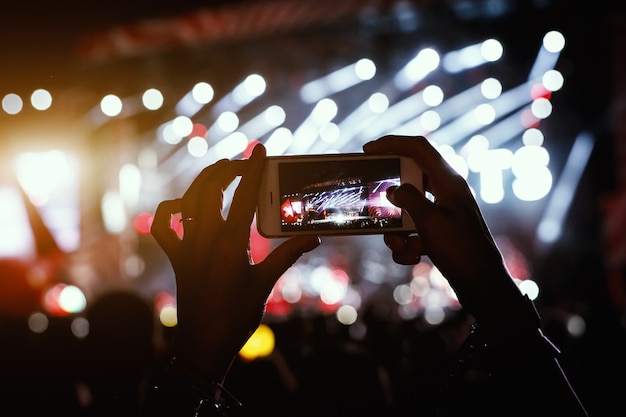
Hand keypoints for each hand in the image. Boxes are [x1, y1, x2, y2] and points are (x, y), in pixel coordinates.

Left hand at [150, 144, 319, 381]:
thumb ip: (288, 254)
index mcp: (231, 243)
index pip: (245, 196)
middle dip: (227, 169)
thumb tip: (313, 236)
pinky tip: (184, 206)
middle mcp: (205, 239)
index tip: (259, 149)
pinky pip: (163, 227)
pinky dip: (170, 210)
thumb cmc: (237, 316)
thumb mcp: (266, 283)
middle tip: (244, 163)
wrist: (205, 343)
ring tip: (222, 174)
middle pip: (210, 189)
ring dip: (204, 182)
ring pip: (188, 200)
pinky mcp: (176, 258)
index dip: (254, 169)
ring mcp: (186, 247)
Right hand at [363, 135, 523, 322]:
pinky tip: (413, 257)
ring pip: (408, 211)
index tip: (368, 149)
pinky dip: (408, 244)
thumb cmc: (460, 249)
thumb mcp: (429, 220)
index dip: (392, 143)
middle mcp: (446, 192)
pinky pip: (414, 231)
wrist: (483, 284)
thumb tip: (393, 190)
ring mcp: (444, 213)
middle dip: (391, 198)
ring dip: (397, 229)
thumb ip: (408, 199)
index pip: (418, 148)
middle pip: (409, 182)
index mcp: (448, 181)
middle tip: (373, 202)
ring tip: (400, 246)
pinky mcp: (441, 233)